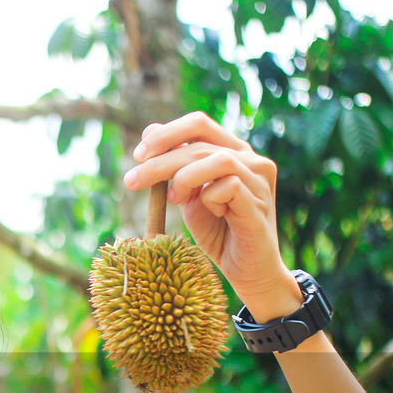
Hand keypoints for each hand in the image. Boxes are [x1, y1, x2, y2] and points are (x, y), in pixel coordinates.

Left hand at [122, 111, 295, 306]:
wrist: (245, 269)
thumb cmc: (218, 231)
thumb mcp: (189, 194)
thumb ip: (175, 166)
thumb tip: (150, 130)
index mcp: (235, 151)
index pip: (199, 124)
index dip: (166, 134)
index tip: (138, 155)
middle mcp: (252, 159)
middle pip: (199, 143)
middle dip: (159, 161)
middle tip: (132, 180)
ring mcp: (259, 179)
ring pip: (216, 159)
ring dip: (183, 177)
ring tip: (174, 199)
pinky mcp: (258, 203)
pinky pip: (229, 187)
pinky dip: (209, 197)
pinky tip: (212, 214)